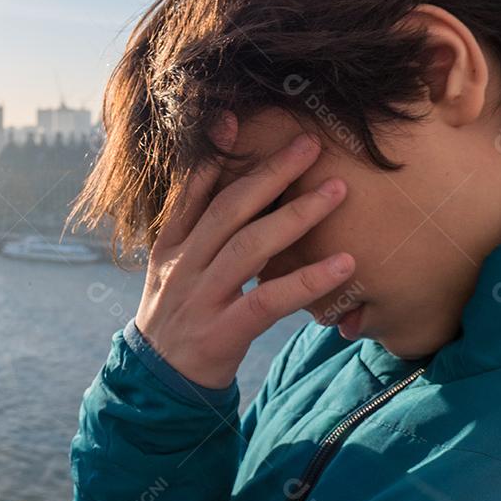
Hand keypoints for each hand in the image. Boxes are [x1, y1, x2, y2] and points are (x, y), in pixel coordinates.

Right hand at [134, 113, 353, 388]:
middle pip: (228, 210)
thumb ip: (195, 224)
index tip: (237, 119)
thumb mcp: (173, 268)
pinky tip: (342, 265)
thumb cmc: (179, 315)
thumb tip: (220, 175)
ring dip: (295, 216)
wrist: (158, 381)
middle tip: (310, 144)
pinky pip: (268, 301)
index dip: (213, 155)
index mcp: (170, 246)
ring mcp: (201, 298)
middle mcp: (182, 266)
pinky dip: (306, 281)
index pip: (191, 192)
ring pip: (249, 248)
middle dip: (270, 173)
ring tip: (337, 191)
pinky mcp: (221, 333)